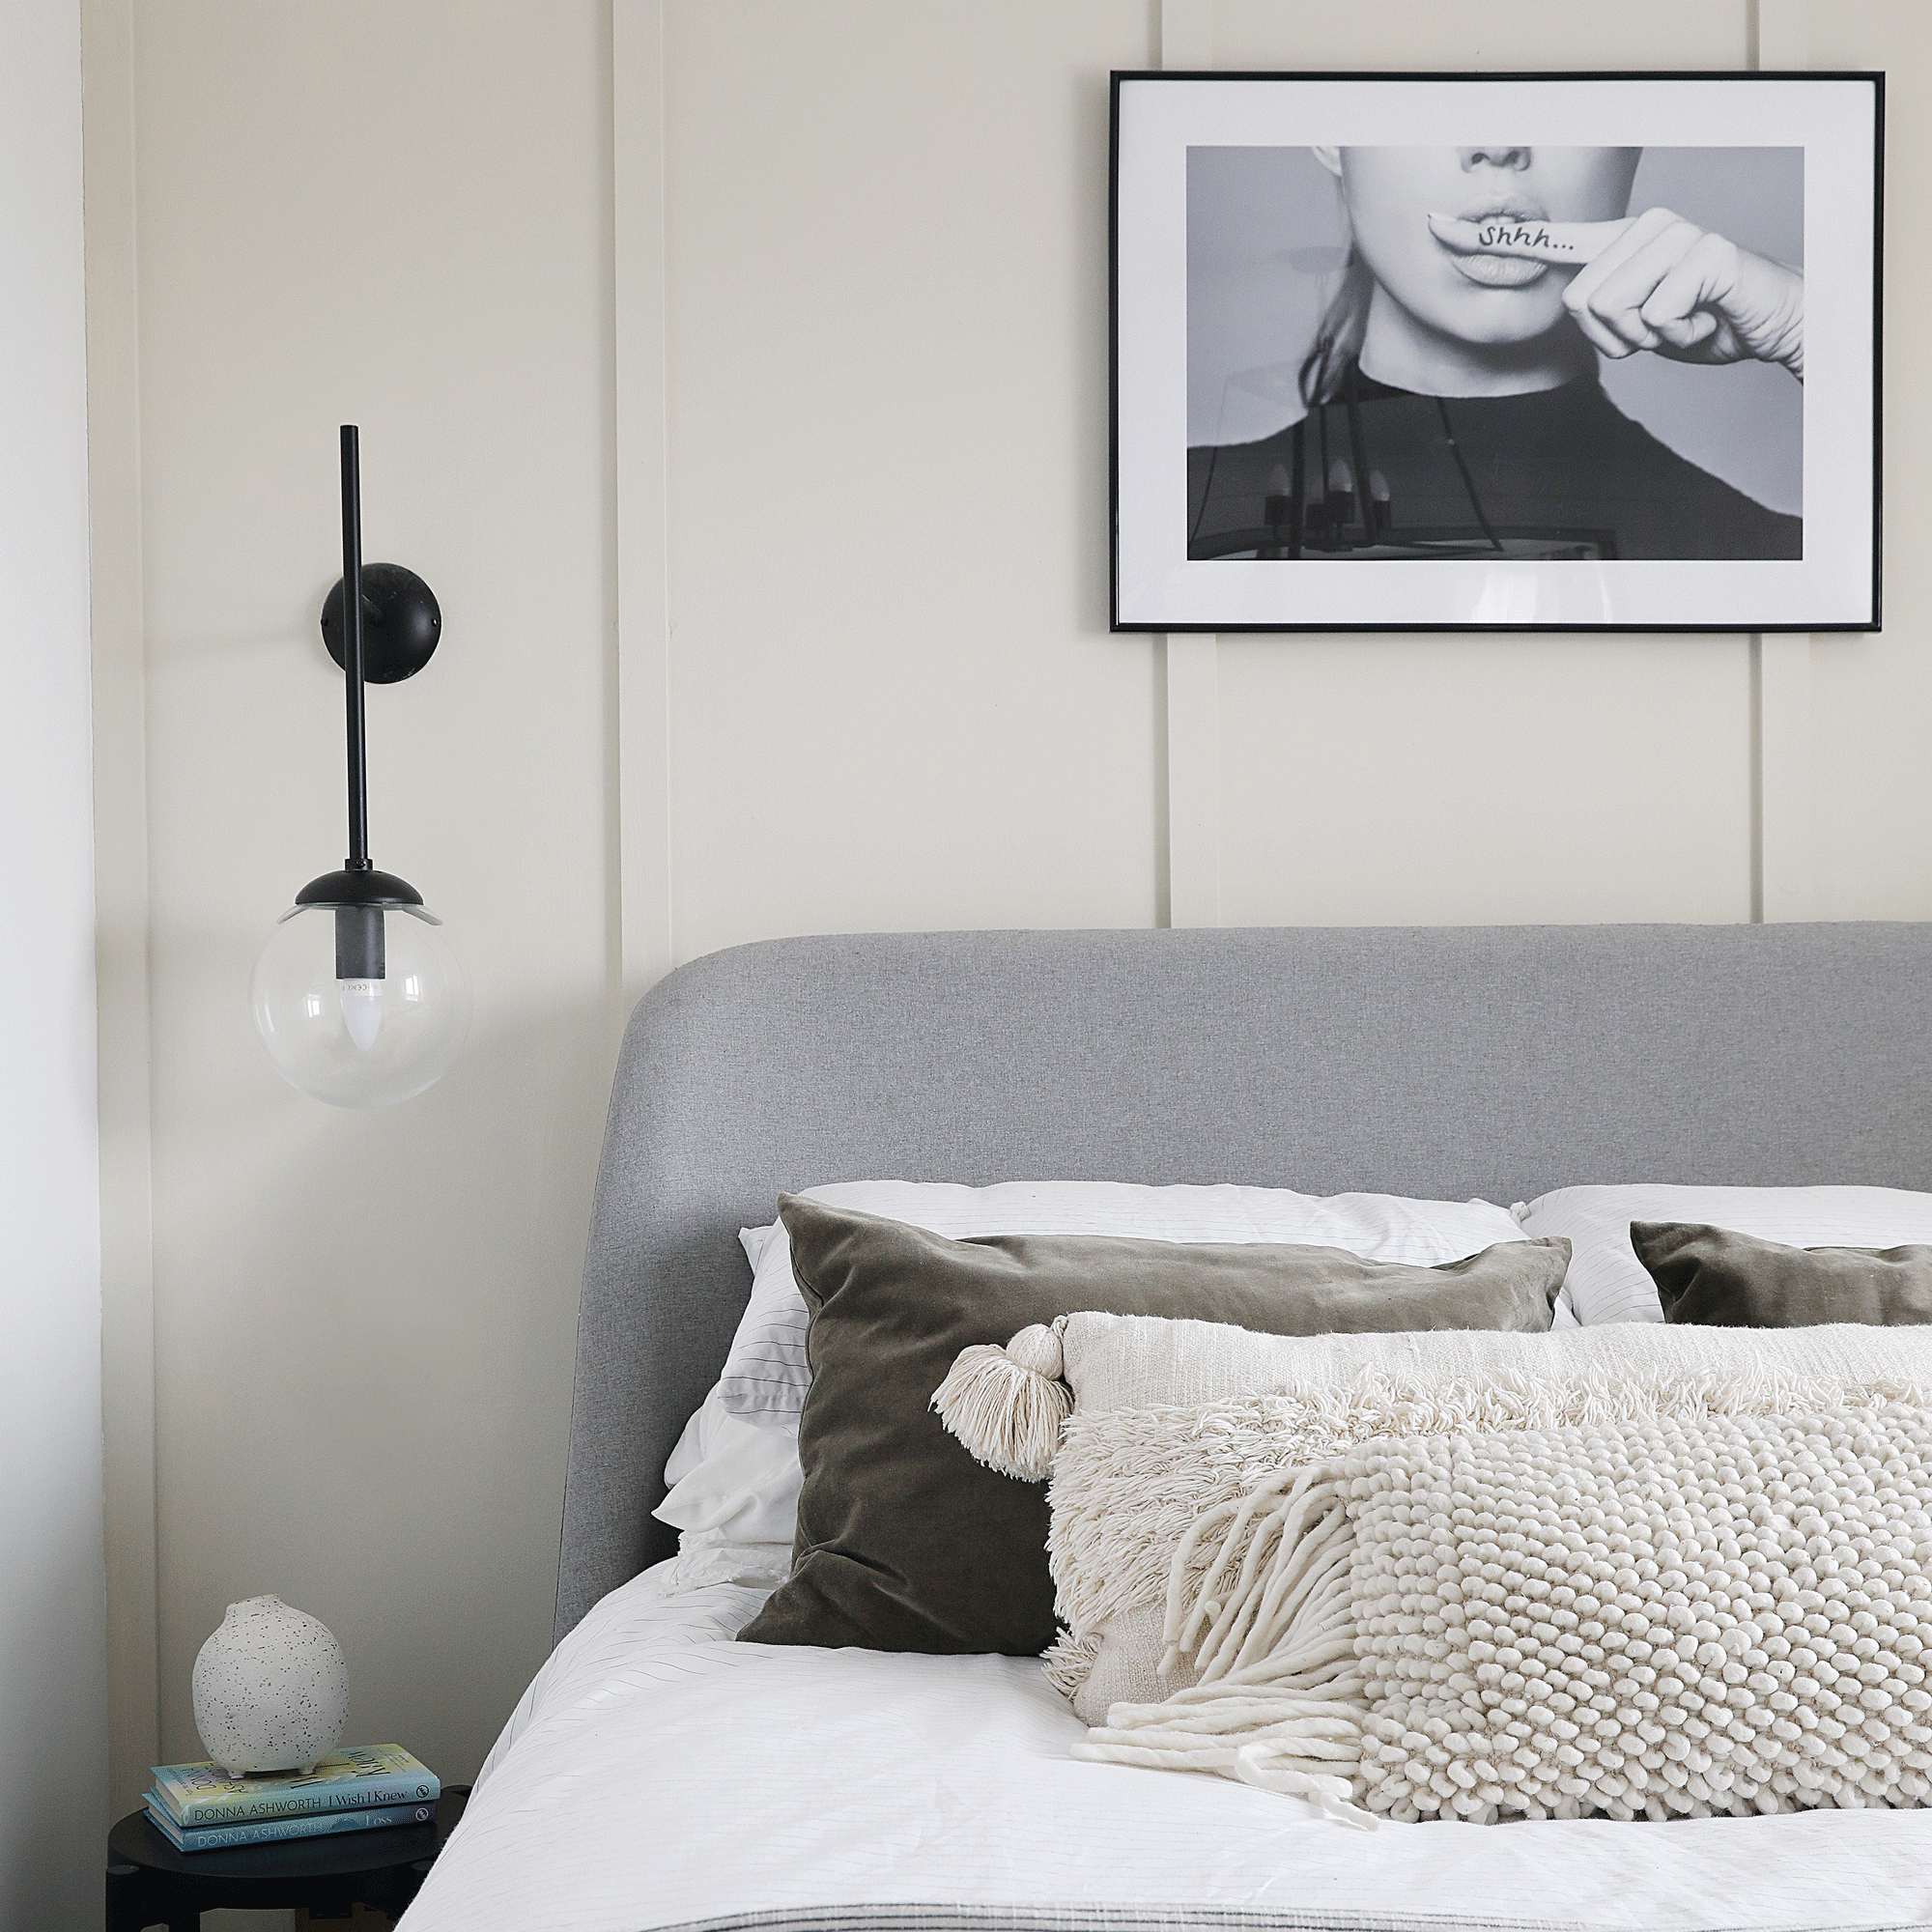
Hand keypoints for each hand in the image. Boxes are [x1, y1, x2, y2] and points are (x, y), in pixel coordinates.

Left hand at [1426, 207, 1803, 378]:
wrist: (1764, 323)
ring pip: (1615, 311)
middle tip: (1659, 326)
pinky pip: (1657, 318)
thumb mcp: (1633, 321)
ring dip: (1649, 337)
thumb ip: (1597, 310)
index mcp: (1617, 243)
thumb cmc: (1697, 320)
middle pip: (1579, 304)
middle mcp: (1641, 228)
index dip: (1491, 240)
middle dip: (1616, 337)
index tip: (1439, 230)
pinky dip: (1681, 336)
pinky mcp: (1706, 252)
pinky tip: (1705, 317)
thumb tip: (1569, 303)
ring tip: (1683, 319)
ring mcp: (1675, 234)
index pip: (1546, 240)